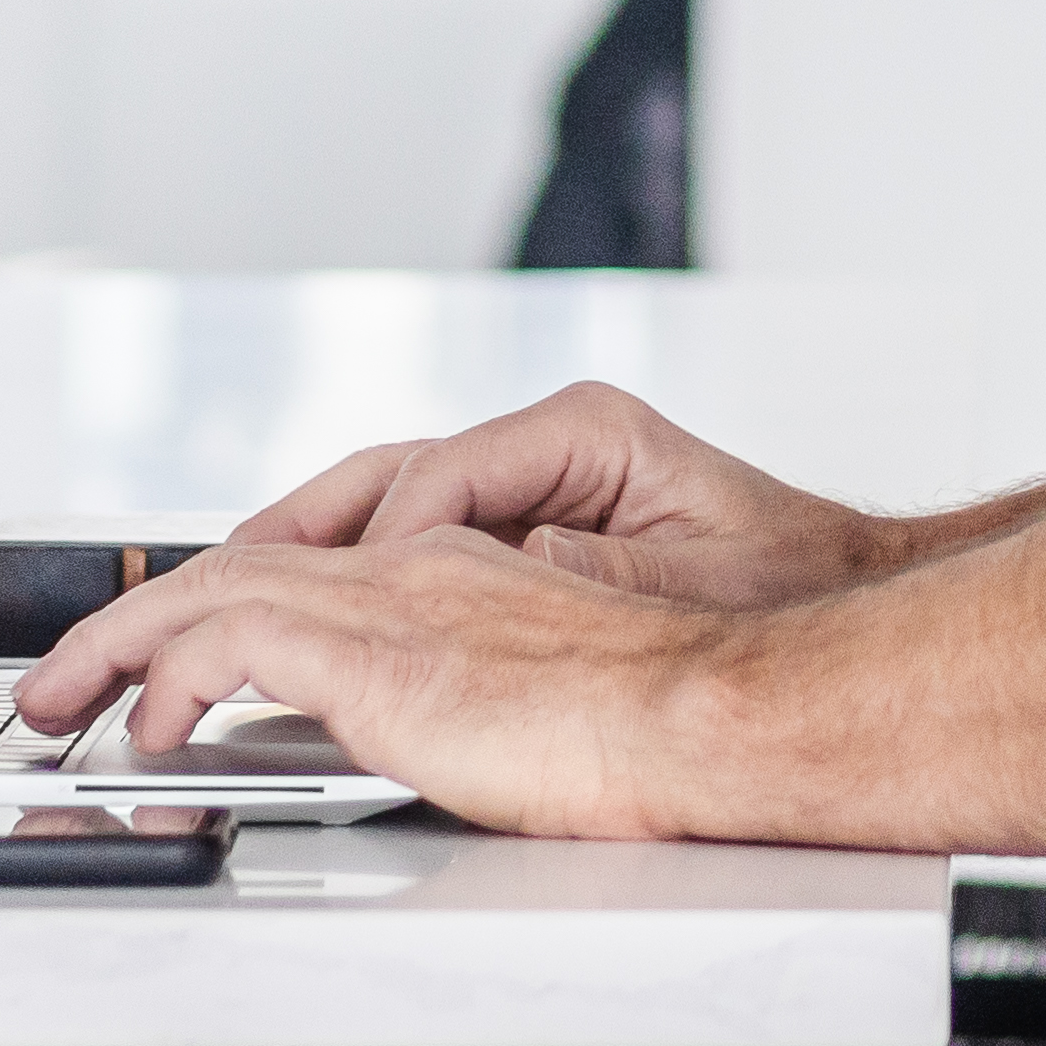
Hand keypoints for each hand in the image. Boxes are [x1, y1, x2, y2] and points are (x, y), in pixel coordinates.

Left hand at [18, 526, 751, 836]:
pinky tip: (156, 723)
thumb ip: (467, 688)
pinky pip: (235, 635)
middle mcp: (413, 565)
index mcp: (452, 570)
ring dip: (123, 638)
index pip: (300, 563)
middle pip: (236, 559)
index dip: (212, 603)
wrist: (707, 711)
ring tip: (65, 696)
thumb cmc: (656, 722)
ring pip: (213, 581)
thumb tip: (416, 730)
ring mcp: (396, 597)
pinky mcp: (384, 650)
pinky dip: (178, 669)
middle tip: (65, 677)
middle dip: (133, 616)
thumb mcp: (538, 690)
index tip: (159, 659)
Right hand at [228, 378, 897, 612]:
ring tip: (221, 597)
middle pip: (387, 476)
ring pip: (385, 501)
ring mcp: (528, 478)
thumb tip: (489, 558)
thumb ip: (586, 567)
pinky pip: (414, 539)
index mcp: (583, 433)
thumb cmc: (784, 591)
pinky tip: (299, 613)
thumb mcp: (692, 577)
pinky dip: (351, 570)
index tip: (340, 604)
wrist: (836, 605)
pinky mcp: (525, 522)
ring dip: (304, 550)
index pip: (439, 481)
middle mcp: (545, 442)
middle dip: (295, 533)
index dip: (383, 545)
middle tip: (209, 586)